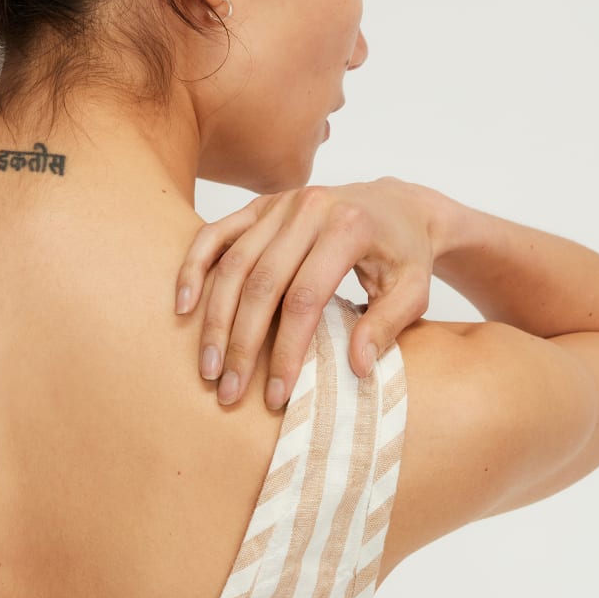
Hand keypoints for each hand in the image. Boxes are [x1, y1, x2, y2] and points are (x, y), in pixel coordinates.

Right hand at [174, 177, 447, 409]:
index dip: (286, 350)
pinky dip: (194, 268)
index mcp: (348, 227)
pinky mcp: (258, 205)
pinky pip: (214, 234)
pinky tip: (183, 306)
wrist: (397, 205)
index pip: (305, 298)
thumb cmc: (405, 254)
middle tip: (229, 390)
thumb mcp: (415, 291)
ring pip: (232, 264)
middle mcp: (309, 208)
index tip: (276, 394)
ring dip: (214, 320)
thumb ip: (387, 326)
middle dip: (241, 344)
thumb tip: (356, 367)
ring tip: (208, 367)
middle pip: (261, 284)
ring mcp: (278, 203)